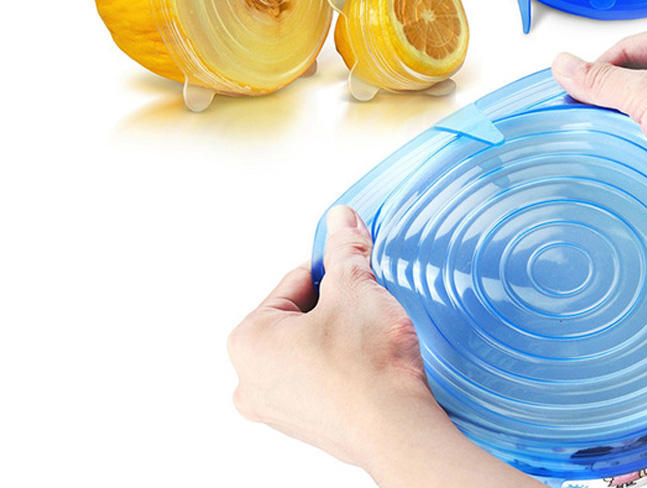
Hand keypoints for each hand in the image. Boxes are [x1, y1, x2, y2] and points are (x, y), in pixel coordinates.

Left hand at [228, 205, 543, 487]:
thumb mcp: (355, 287)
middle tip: (365, 309)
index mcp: (248, 340)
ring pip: (310, 345)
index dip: (333, 273)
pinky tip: (366, 364)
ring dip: (338, 333)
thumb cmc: (366, 366)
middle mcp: (251, 379)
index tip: (356, 276)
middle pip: (300, 314)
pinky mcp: (305, 425)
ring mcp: (276, 408)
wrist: (398, 430)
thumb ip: (345, 247)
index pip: (296, 281)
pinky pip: (320, 376)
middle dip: (334, 305)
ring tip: (368, 338)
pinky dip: (341, 365)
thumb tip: (341, 218)